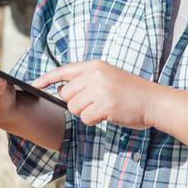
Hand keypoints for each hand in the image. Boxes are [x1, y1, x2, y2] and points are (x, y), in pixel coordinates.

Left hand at [32, 61, 162, 128]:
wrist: (154, 101)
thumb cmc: (131, 92)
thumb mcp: (108, 77)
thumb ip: (87, 80)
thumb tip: (62, 91)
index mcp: (95, 66)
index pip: (64, 70)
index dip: (47, 78)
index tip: (34, 84)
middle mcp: (95, 75)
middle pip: (66, 94)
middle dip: (76, 103)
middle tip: (95, 103)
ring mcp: (100, 89)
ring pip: (74, 108)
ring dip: (86, 113)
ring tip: (104, 108)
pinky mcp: (105, 105)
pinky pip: (85, 118)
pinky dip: (94, 121)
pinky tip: (108, 115)